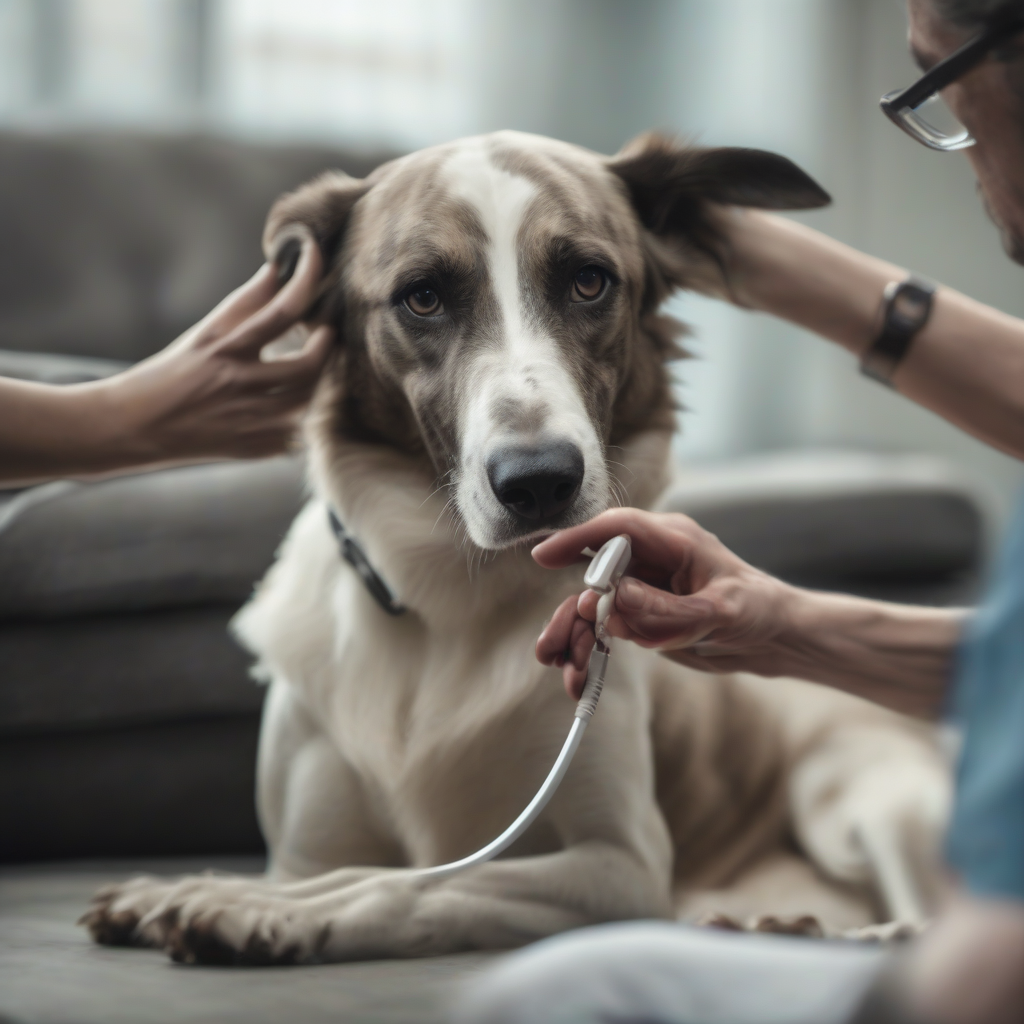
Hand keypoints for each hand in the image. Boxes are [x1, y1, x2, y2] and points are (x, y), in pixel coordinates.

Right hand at [99, 231, 331, 463]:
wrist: (130, 428)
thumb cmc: (170, 374)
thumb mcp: (204, 334)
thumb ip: (246, 305)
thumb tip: (278, 271)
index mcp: (225, 349)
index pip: (281, 310)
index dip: (308, 280)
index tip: (319, 256)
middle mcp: (239, 384)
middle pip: (309, 365)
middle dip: (326, 347)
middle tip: (327, 334)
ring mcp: (249, 421)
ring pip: (308, 403)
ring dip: (319, 384)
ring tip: (315, 369)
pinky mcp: (254, 449)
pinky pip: (297, 435)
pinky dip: (300, 419)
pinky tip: (293, 408)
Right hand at [533, 507, 795, 698]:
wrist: (772, 637)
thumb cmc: (755, 611)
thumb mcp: (719, 613)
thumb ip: (668, 609)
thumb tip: (614, 599)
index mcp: (672, 540)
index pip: (615, 529)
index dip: (576, 538)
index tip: (543, 556)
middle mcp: (649, 560)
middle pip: (592, 576)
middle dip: (569, 615)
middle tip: (550, 648)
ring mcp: (642, 587)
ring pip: (592, 608)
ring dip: (575, 641)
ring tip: (568, 675)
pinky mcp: (640, 614)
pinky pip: (604, 631)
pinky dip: (589, 654)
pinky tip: (579, 681)